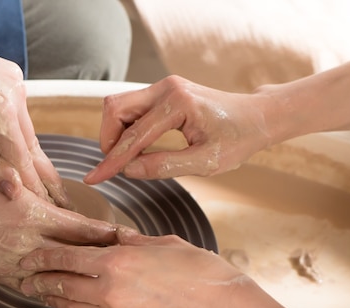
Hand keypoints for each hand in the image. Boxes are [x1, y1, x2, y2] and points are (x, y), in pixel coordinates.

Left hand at [0, 48, 68, 207]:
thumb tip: (14, 190)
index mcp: (0, 116)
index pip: (24, 163)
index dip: (36, 189)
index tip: (48, 209)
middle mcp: (16, 98)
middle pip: (34, 147)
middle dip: (46, 176)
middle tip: (64, 202)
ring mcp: (17, 84)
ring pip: (28, 129)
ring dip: (31, 153)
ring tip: (45, 183)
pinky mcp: (13, 75)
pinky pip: (20, 111)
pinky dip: (18, 129)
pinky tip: (18, 147)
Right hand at [0, 164, 117, 288]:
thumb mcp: (5, 176)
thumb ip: (36, 190)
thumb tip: (60, 200)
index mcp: (32, 216)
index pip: (82, 230)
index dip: (108, 235)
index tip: (128, 237)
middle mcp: (26, 245)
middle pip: (75, 258)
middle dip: (103, 260)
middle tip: (127, 263)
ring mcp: (10, 265)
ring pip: (56, 278)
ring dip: (79, 278)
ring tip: (102, 281)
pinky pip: (31, 287)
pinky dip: (50, 289)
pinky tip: (63, 290)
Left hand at [20, 233, 247, 307]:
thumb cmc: (200, 272)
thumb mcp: (164, 243)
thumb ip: (133, 240)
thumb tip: (116, 236)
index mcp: (117, 261)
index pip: (67, 258)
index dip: (43, 258)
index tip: (27, 259)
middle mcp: (109, 289)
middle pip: (62, 285)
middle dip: (39, 282)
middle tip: (23, 280)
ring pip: (73, 306)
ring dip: (54, 300)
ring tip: (41, 295)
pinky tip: (76, 306)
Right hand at [84, 75, 273, 182]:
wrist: (256, 117)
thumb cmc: (237, 140)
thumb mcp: (205, 163)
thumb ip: (164, 166)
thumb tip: (128, 170)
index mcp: (178, 104)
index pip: (133, 136)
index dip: (111, 161)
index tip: (93, 179)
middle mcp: (167, 89)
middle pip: (115, 108)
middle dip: (107, 139)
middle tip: (115, 166)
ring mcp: (164, 87)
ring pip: (118, 106)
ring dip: (115, 133)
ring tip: (129, 158)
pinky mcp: (163, 91)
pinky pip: (130, 107)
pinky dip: (126, 128)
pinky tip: (137, 147)